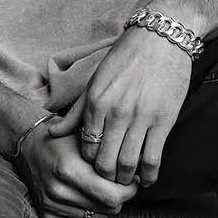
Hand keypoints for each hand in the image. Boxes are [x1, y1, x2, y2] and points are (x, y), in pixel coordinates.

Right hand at [14, 119, 137, 217]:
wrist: (29, 145)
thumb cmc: (63, 138)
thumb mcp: (85, 137)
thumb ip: (108, 154)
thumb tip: (138, 169)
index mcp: (69, 169)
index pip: (112, 196)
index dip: (129, 189)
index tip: (133, 179)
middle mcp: (59, 190)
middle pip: (108, 210)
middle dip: (120, 197)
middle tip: (122, 183)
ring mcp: (52, 205)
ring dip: (107, 207)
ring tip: (104, 189)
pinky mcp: (48, 215)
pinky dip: (94, 215)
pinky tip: (91, 198)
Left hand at [47, 26, 191, 187]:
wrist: (160, 37)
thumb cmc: (126, 57)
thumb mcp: (95, 80)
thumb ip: (76, 110)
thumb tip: (53, 132)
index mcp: (96, 102)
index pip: (86, 148)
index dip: (89, 163)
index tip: (96, 166)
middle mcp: (116, 112)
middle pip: (104, 162)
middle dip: (106, 177)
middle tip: (110, 180)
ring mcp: (141, 118)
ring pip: (127, 165)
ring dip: (126, 180)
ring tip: (128, 180)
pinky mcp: (163, 120)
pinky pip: (153, 159)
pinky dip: (149, 175)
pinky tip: (147, 177)